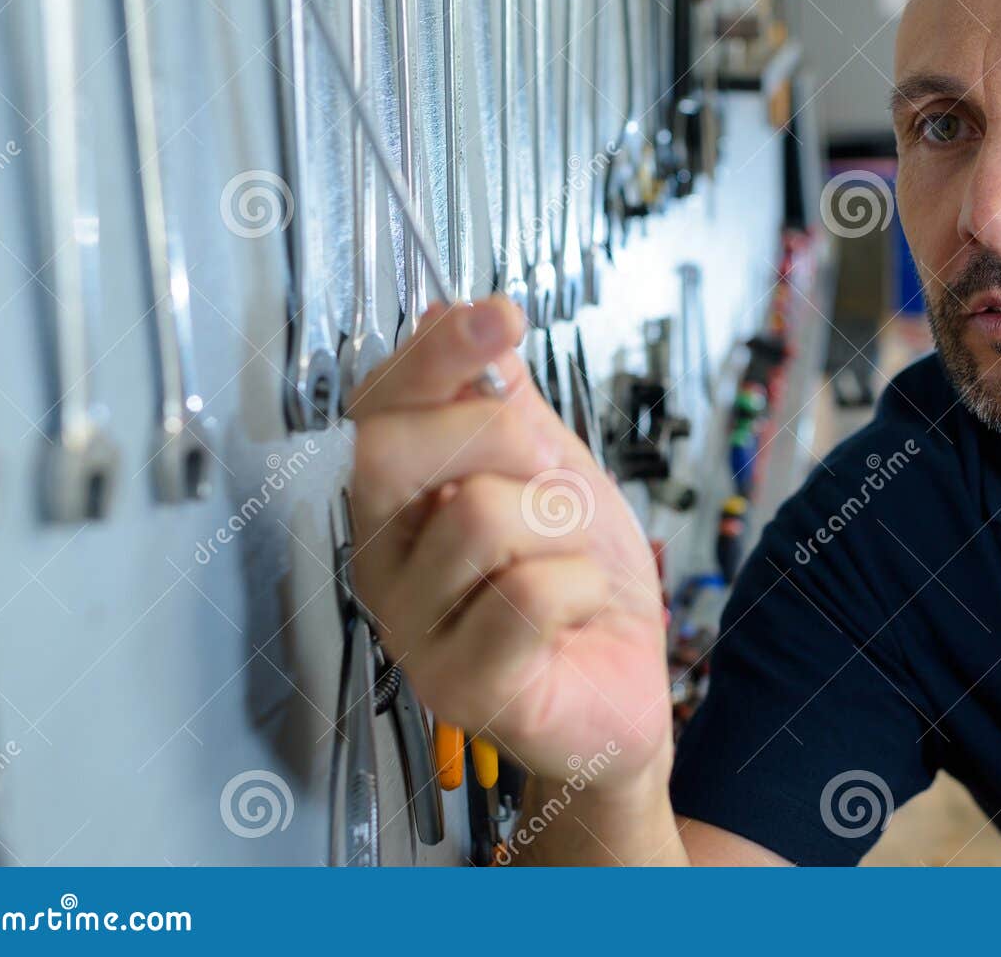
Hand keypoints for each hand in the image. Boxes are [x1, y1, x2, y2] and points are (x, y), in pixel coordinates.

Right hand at [345, 297, 672, 786]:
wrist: (621, 687)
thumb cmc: (580, 584)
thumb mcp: (552, 470)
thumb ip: (505, 401)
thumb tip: (455, 313)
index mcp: (396, 502)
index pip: (379, 405)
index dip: (434, 352)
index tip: (499, 317)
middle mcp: (384, 561)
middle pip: (396, 448)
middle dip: (500, 436)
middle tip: (553, 475)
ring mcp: (411, 629)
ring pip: (479, 515)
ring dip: (558, 525)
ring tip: (568, 561)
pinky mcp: (459, 685)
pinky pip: (531, 591)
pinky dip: (580, 586)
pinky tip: (574, 613)